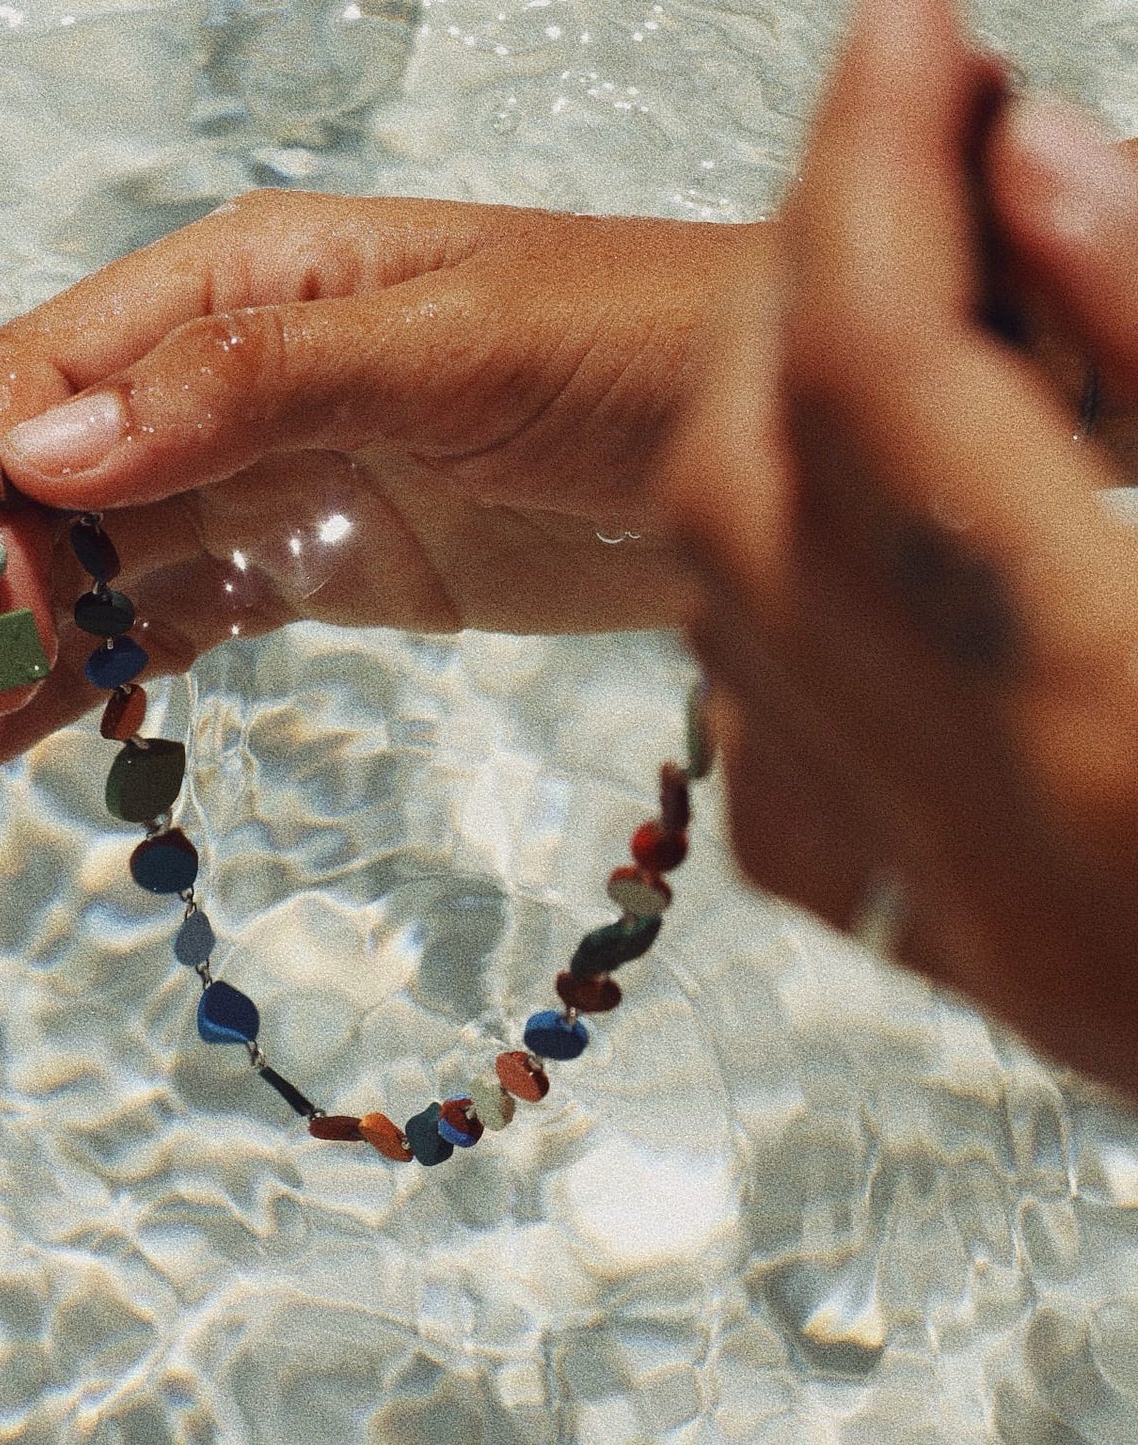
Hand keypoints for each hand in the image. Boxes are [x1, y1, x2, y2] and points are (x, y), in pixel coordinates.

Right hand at [0, 193, 756, 808]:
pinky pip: (164, 626)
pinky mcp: (310, 560)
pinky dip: (85, 689)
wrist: (774, 420)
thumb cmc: (644, 342)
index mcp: (234, 287)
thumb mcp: (453, 347)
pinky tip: (8, 754)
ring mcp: (260, 475)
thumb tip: (46, 445)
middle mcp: (218, 376)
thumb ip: (252, 382)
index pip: (38, 400)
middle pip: (26, 493)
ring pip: (78, 573)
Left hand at [655, 0, 1137, 1097]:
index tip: (909, 33)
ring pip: (731, 635)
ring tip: (914, 303)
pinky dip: (798, 603)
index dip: (872, 165)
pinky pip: (782, 762)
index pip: (884, 382)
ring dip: (782, 433)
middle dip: (797, 287)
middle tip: (910, 149)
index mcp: (1129, 717)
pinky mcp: (969, 967)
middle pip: (745, 506)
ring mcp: (967, 931)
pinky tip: (905, 528)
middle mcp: (1001, 846)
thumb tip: (1027, 171)